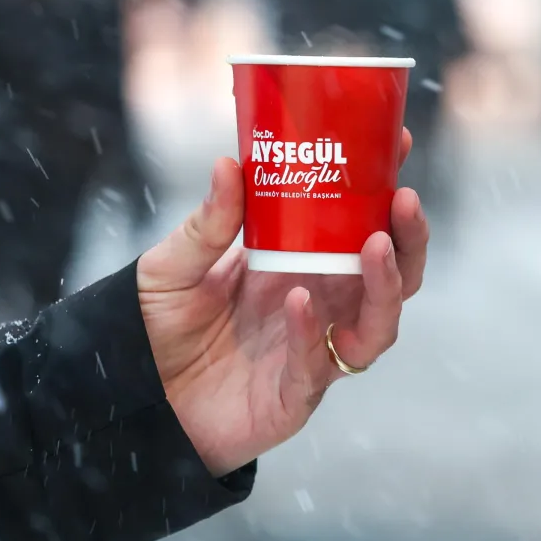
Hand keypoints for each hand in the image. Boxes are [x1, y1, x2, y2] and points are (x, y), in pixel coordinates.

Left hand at [137, 134, 428, 476]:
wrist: (130, 394)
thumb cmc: (156, 326)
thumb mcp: (174, 264)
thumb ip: (207, 223)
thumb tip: (229, 164)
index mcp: (302, 266)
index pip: (361, 226)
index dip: (385, 189)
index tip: (397, 143)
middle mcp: (321, 306)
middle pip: (393, 277)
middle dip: (409, 241)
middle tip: (404, 200)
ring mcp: (313, 353)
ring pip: (378, 326)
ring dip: (386, 286)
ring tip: (375, 247)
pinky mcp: (293, 398)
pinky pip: (315, 367)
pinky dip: (311, 334)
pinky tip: (300, 301)